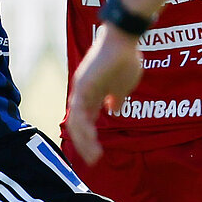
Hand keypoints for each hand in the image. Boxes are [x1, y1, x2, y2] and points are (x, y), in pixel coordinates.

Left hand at [66, 26, 143, 164]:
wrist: (124, 40)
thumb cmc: (125, 59)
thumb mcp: (123, 86)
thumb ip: (116, 99)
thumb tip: (114, 111)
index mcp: (92, 94)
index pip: (87, 121)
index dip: (91, 138)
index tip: (98, 154)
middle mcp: (82, 93)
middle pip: (78, 125)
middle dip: (85, 144)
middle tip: (93, 161)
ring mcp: (80, 90)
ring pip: (76, 122)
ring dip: (84, 141)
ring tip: (94, 155)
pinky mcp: (82, 86)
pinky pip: (79, 112)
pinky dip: (84, 127)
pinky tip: (91, 140)